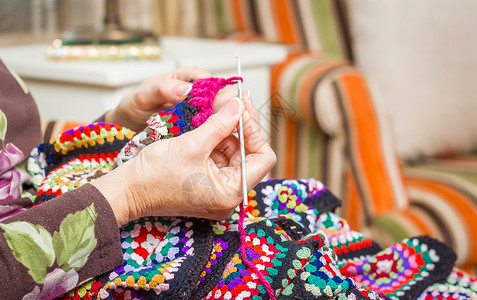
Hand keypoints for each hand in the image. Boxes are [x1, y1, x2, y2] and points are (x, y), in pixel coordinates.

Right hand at [93, 92, 275, 225]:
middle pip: (251, 155)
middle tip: (234, 102)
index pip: (264, 158)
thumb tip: (239, 105)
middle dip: (243, 128)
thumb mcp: (192, 144)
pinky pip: (221, 160)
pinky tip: (211, 124)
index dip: (255, 130)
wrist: (127, 191)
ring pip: (236, 156)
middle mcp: (229, 196)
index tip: (243, 108)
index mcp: (231, 192)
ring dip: (229, 132)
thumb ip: (221, 123)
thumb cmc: (154, 175)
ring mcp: (218, 192)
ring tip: (220, 110)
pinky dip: (218, 141)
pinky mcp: (208, 186)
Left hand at [105, 66, 239, 130]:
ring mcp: (196, 112)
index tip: (215, 99)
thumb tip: (185, 89)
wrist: (126, 128)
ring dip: (222, 122)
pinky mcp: (196, 129)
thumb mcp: (142, 96)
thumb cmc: (134, 106)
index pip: (205, 79)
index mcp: (184, 79)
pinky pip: (209, 130)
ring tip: (225, 132)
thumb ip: (162, 90)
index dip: (214, 88)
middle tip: (227, 117)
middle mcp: (194, 94)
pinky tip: (216, 142)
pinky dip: (213, 135)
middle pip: (218, 96)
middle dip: (224, 106)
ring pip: (217, 114)